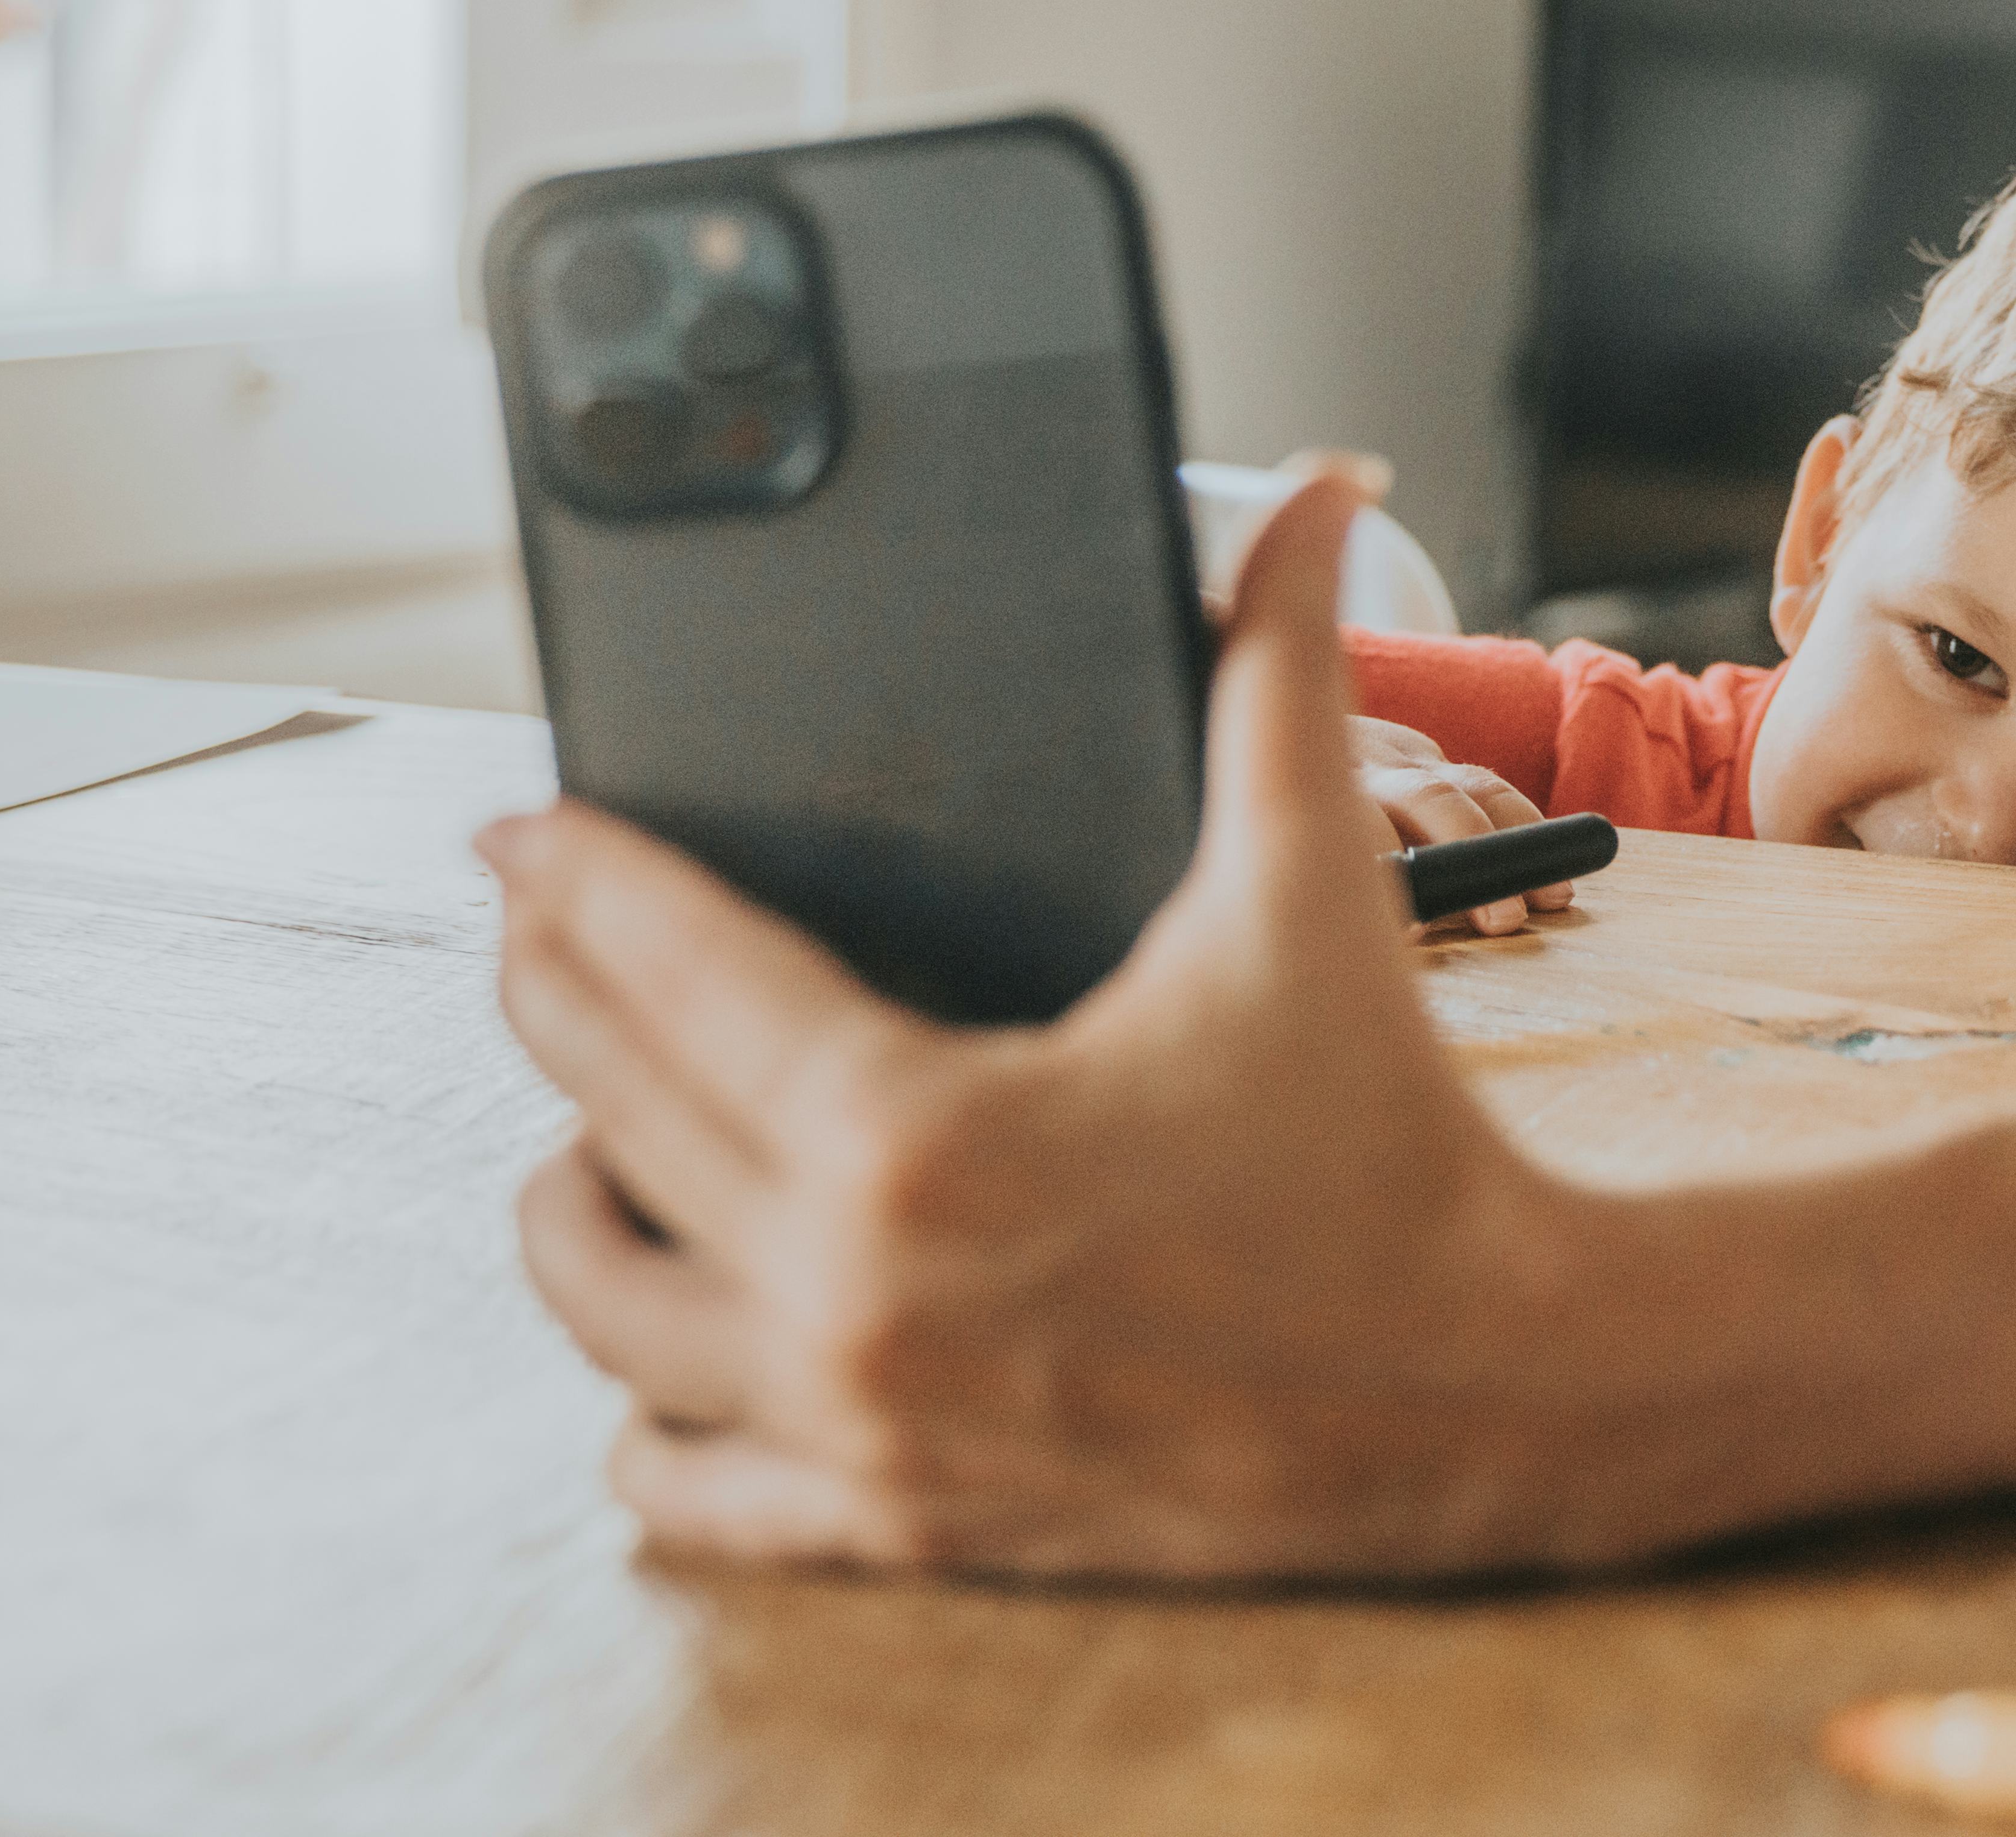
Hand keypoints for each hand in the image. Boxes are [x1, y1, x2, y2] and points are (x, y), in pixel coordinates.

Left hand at [479, 470, 1627, 1576]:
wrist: (1494, 1382)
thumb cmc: (1392, 1139)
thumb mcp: (1314, 891)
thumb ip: (1282, 677)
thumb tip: (1322, 498)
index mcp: (922, 1133)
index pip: (671, 973)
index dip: (578, 878)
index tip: (521, 826)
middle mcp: (857, 1290)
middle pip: (606, 1114)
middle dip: (549, 994)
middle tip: (530, 919)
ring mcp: (865, 1424)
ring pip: (607, 1309)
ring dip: (572, 1205)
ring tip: (583, 1122)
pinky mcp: (904, 1517)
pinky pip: (685, 1485)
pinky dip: (645, 1414)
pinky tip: (661, 1330)